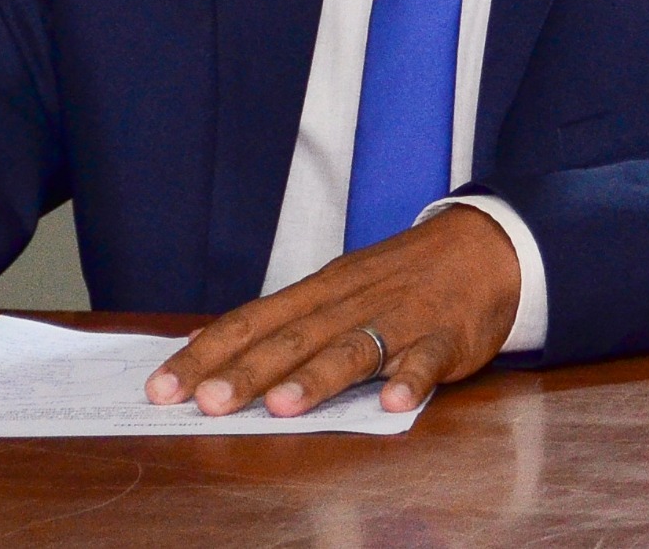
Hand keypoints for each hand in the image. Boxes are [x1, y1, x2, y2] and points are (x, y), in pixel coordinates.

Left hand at [147, 206, 519, 416]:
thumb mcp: (334, 286)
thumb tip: (198, 341)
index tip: (162, 387)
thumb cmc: (399, 275)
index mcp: (319, 292)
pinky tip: (393, 404)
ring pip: (354, 349)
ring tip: (284, 406)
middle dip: (249, 371)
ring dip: (317, 377)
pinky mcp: (445, 338)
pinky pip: (427, 361)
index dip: (206, 354)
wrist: (487, 244)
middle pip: (294, 338)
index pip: (251, 321)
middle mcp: (352, 303)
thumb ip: (275, 318)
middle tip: (208, 403)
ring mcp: (400, 320)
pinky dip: (411, 381)